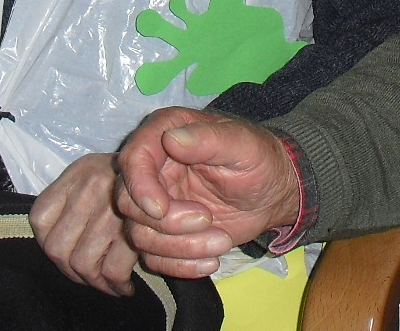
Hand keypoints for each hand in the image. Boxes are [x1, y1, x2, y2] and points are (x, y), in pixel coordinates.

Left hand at [30, 153, 138, 295]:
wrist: (181, 169)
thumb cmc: (138, 180)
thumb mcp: (102, 173)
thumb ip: (74, 199)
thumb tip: (58, 249)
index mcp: (79, 171)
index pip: (40, 219)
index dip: (50, 244)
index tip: (67, 255)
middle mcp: (92, 184)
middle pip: (58, 248)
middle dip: (72, 271)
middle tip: (91, 276)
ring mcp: (114, 206)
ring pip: (83, 263)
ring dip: (95, 282)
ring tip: (107, 283)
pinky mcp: (135, 228)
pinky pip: (112, 269)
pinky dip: (116, 285)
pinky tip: (124, 285)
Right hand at [114, 106, 300, 277]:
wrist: (271, 193)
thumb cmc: (258, 160)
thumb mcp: (242, 145)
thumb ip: (208, 139)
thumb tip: (172, 138)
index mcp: (166, 133)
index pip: (133, 159)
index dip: (140, 187)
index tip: (161, 209)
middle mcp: (154, 168)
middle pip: (128, 202)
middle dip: (166, 222)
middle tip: (206, 219)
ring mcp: (156, 202)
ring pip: (141, 234)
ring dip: (179, 247)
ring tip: (220, 241)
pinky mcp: (163, 232)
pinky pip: (153, 258)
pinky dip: (181, 265)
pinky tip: (211, 260)